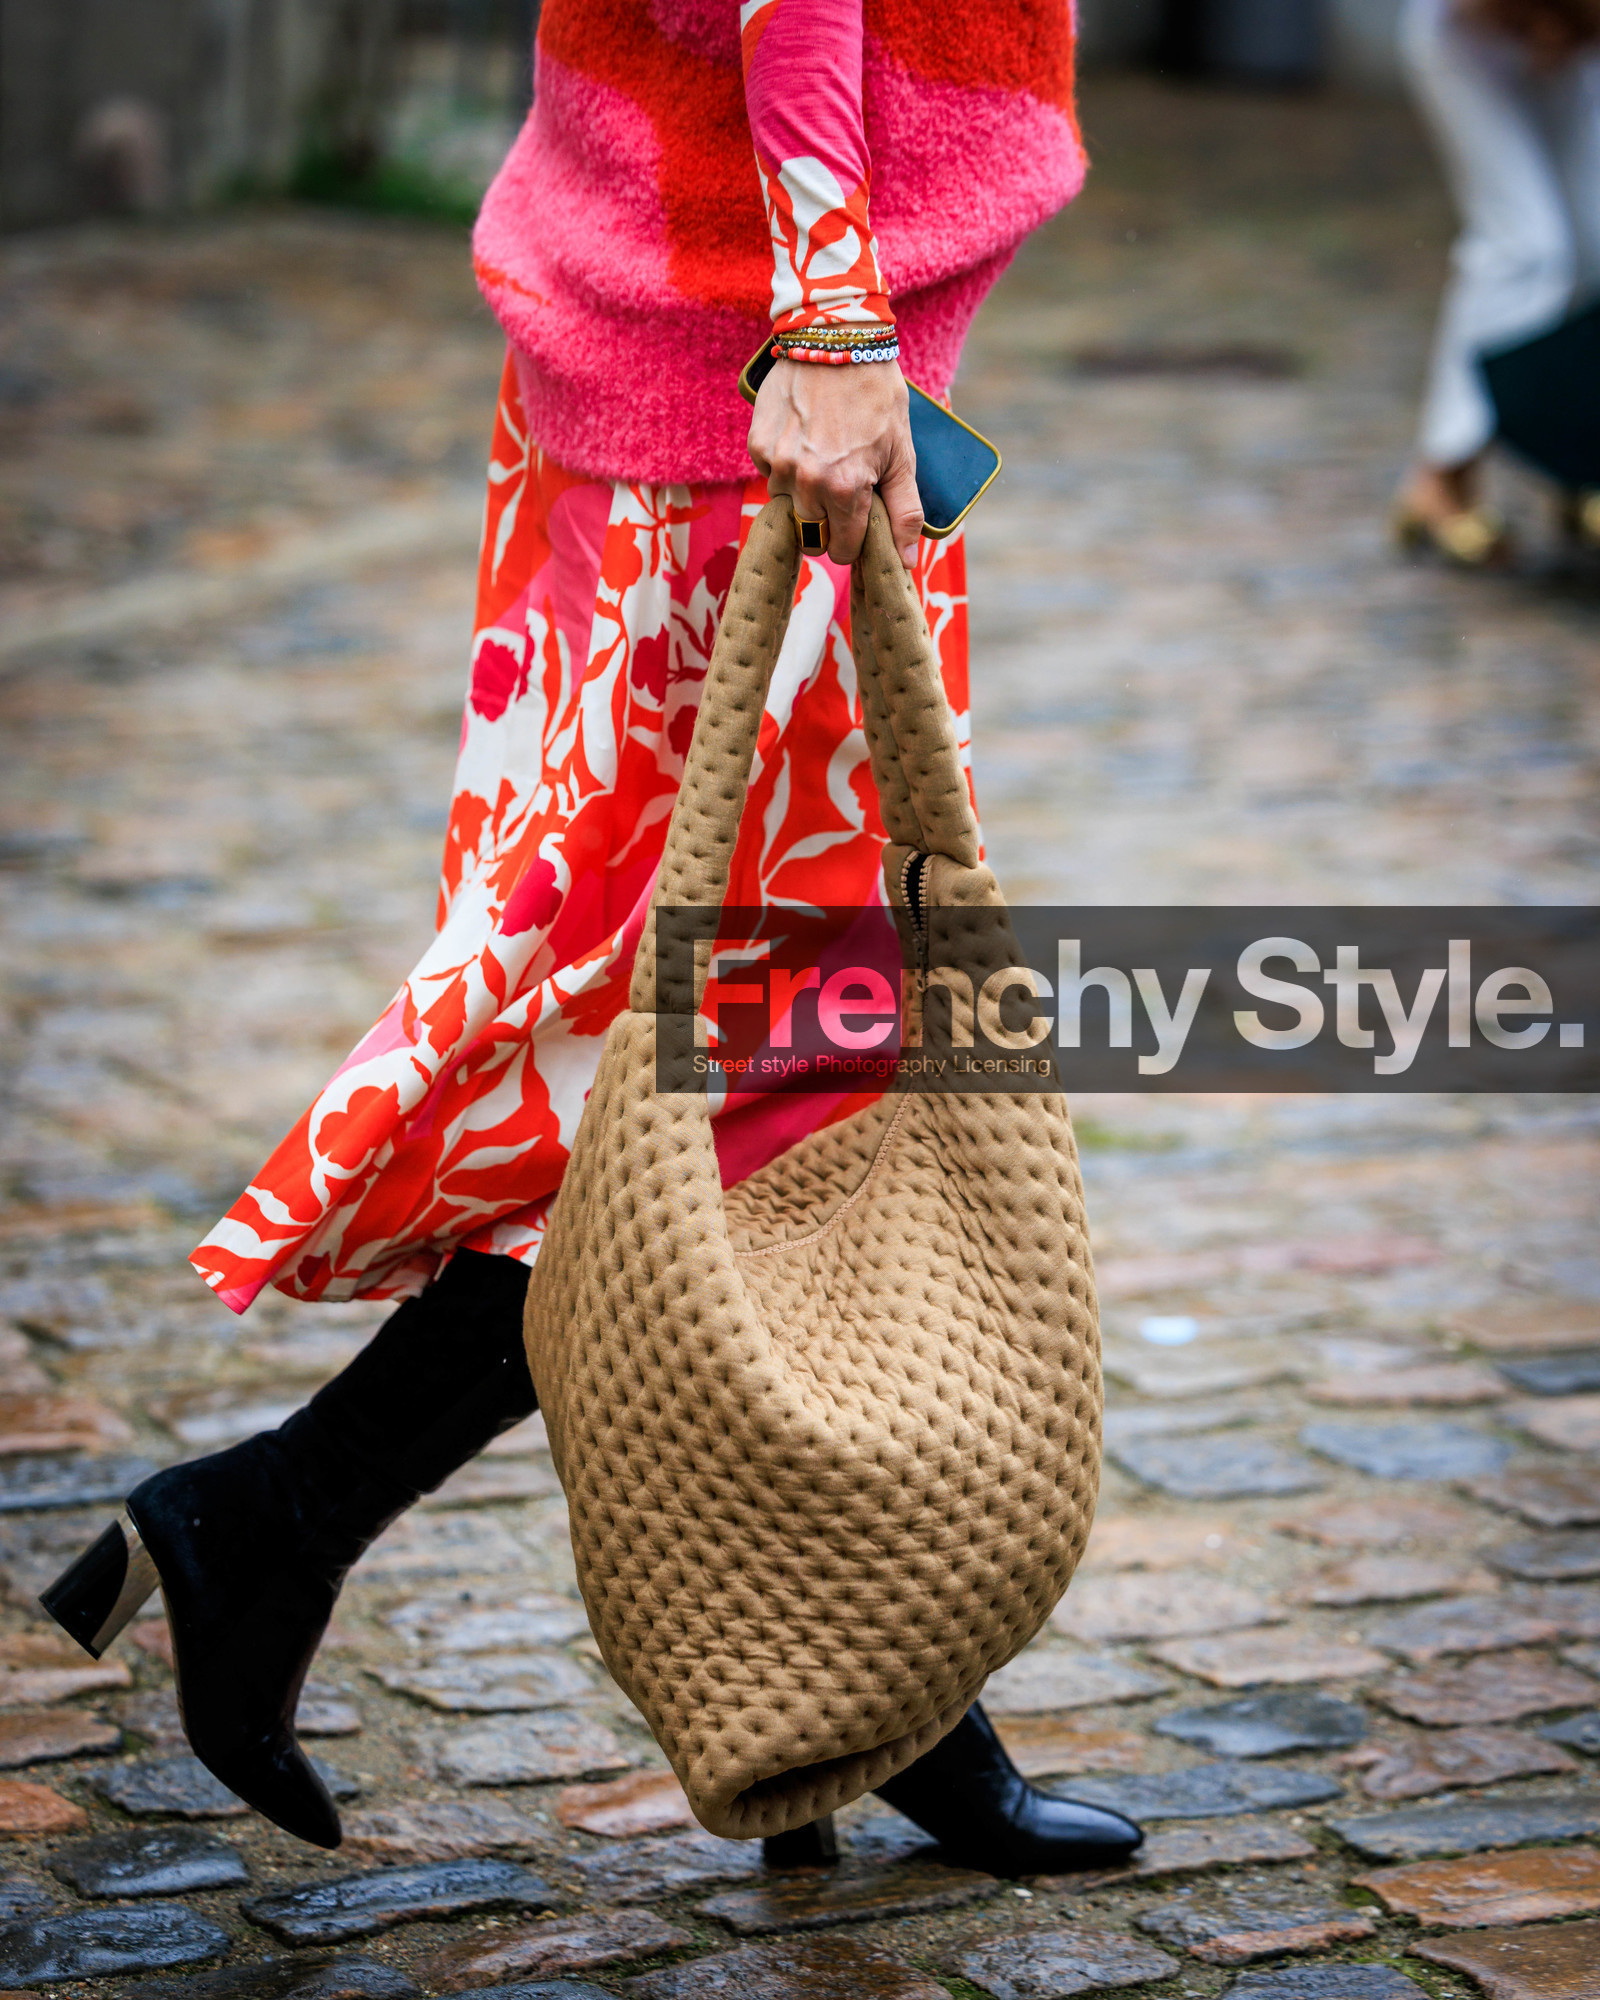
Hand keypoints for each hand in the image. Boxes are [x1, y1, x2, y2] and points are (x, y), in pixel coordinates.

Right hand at [748, 356, 921, 567]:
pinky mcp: (758, 444)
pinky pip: (770, 474)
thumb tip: (905, 563)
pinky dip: (785, 465)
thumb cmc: (877, 396)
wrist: (836, 339)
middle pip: (812, 533)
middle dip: (828, 518)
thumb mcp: (901, 454)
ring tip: (823, 455)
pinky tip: (803, 437)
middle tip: (842, 485)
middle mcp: (806, 481)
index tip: (859, 521)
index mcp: (846, 488)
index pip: (841, 548)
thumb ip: (904, 511)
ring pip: (787, 505)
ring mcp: (778, 462)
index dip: (853, 538)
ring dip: (804, 492)